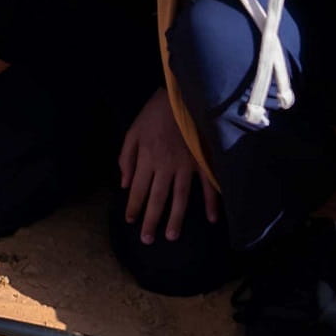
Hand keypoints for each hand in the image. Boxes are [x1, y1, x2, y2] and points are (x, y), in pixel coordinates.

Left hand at [119, 87, 219, 243]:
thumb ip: (126, 158)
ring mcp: (186, 165)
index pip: (138, 189)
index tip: (130, 221)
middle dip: (151, 220)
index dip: (133, 207)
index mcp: (147, 158)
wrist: (180, 95)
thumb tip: (124, 183)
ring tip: (171, 236)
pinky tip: (211, 218)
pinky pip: (208, 185)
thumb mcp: (132, 131)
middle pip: (157, 198)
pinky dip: (211, 202)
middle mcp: (166, 166)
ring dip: (175, 218)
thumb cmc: (154, 113)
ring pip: (180, 197)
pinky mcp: (202, 161)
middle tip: (147, 240)